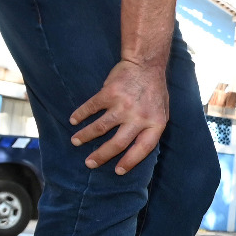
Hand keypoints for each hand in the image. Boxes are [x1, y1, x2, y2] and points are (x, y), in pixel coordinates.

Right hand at [69, 59, 168, 174]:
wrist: (145, 64)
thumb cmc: (154, 91)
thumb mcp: (161, 112)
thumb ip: (150, 129)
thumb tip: (136, 149)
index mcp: (155, 124)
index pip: (142, 149)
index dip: (130, 162)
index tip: (117, 171)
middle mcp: (139, 117)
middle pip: (117, 143)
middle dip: (101, 156)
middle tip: (89, 163)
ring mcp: (123, 105)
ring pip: (100, 128)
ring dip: (85, 136)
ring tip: (76, 142)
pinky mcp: (108, 93)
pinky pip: (91, 108)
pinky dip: (80, 115)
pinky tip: (74, 121)